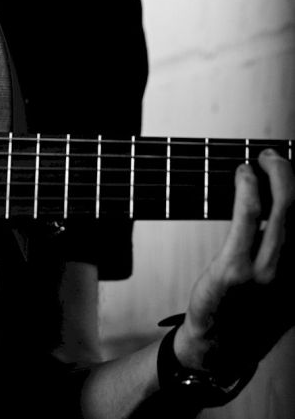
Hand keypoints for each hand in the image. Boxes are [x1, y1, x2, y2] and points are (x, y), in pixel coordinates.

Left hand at [175, 148, 293, 380]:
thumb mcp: (288, 288)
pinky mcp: (235, 270)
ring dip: (275, 174)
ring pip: (282, 209)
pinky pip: (247, 219)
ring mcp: (267, 273)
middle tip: (276, 157)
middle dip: (291, 173)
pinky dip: (249, 189)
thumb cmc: (252, 312)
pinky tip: (245, 174)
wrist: (221, 351)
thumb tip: (289, 210)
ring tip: (265, 159)